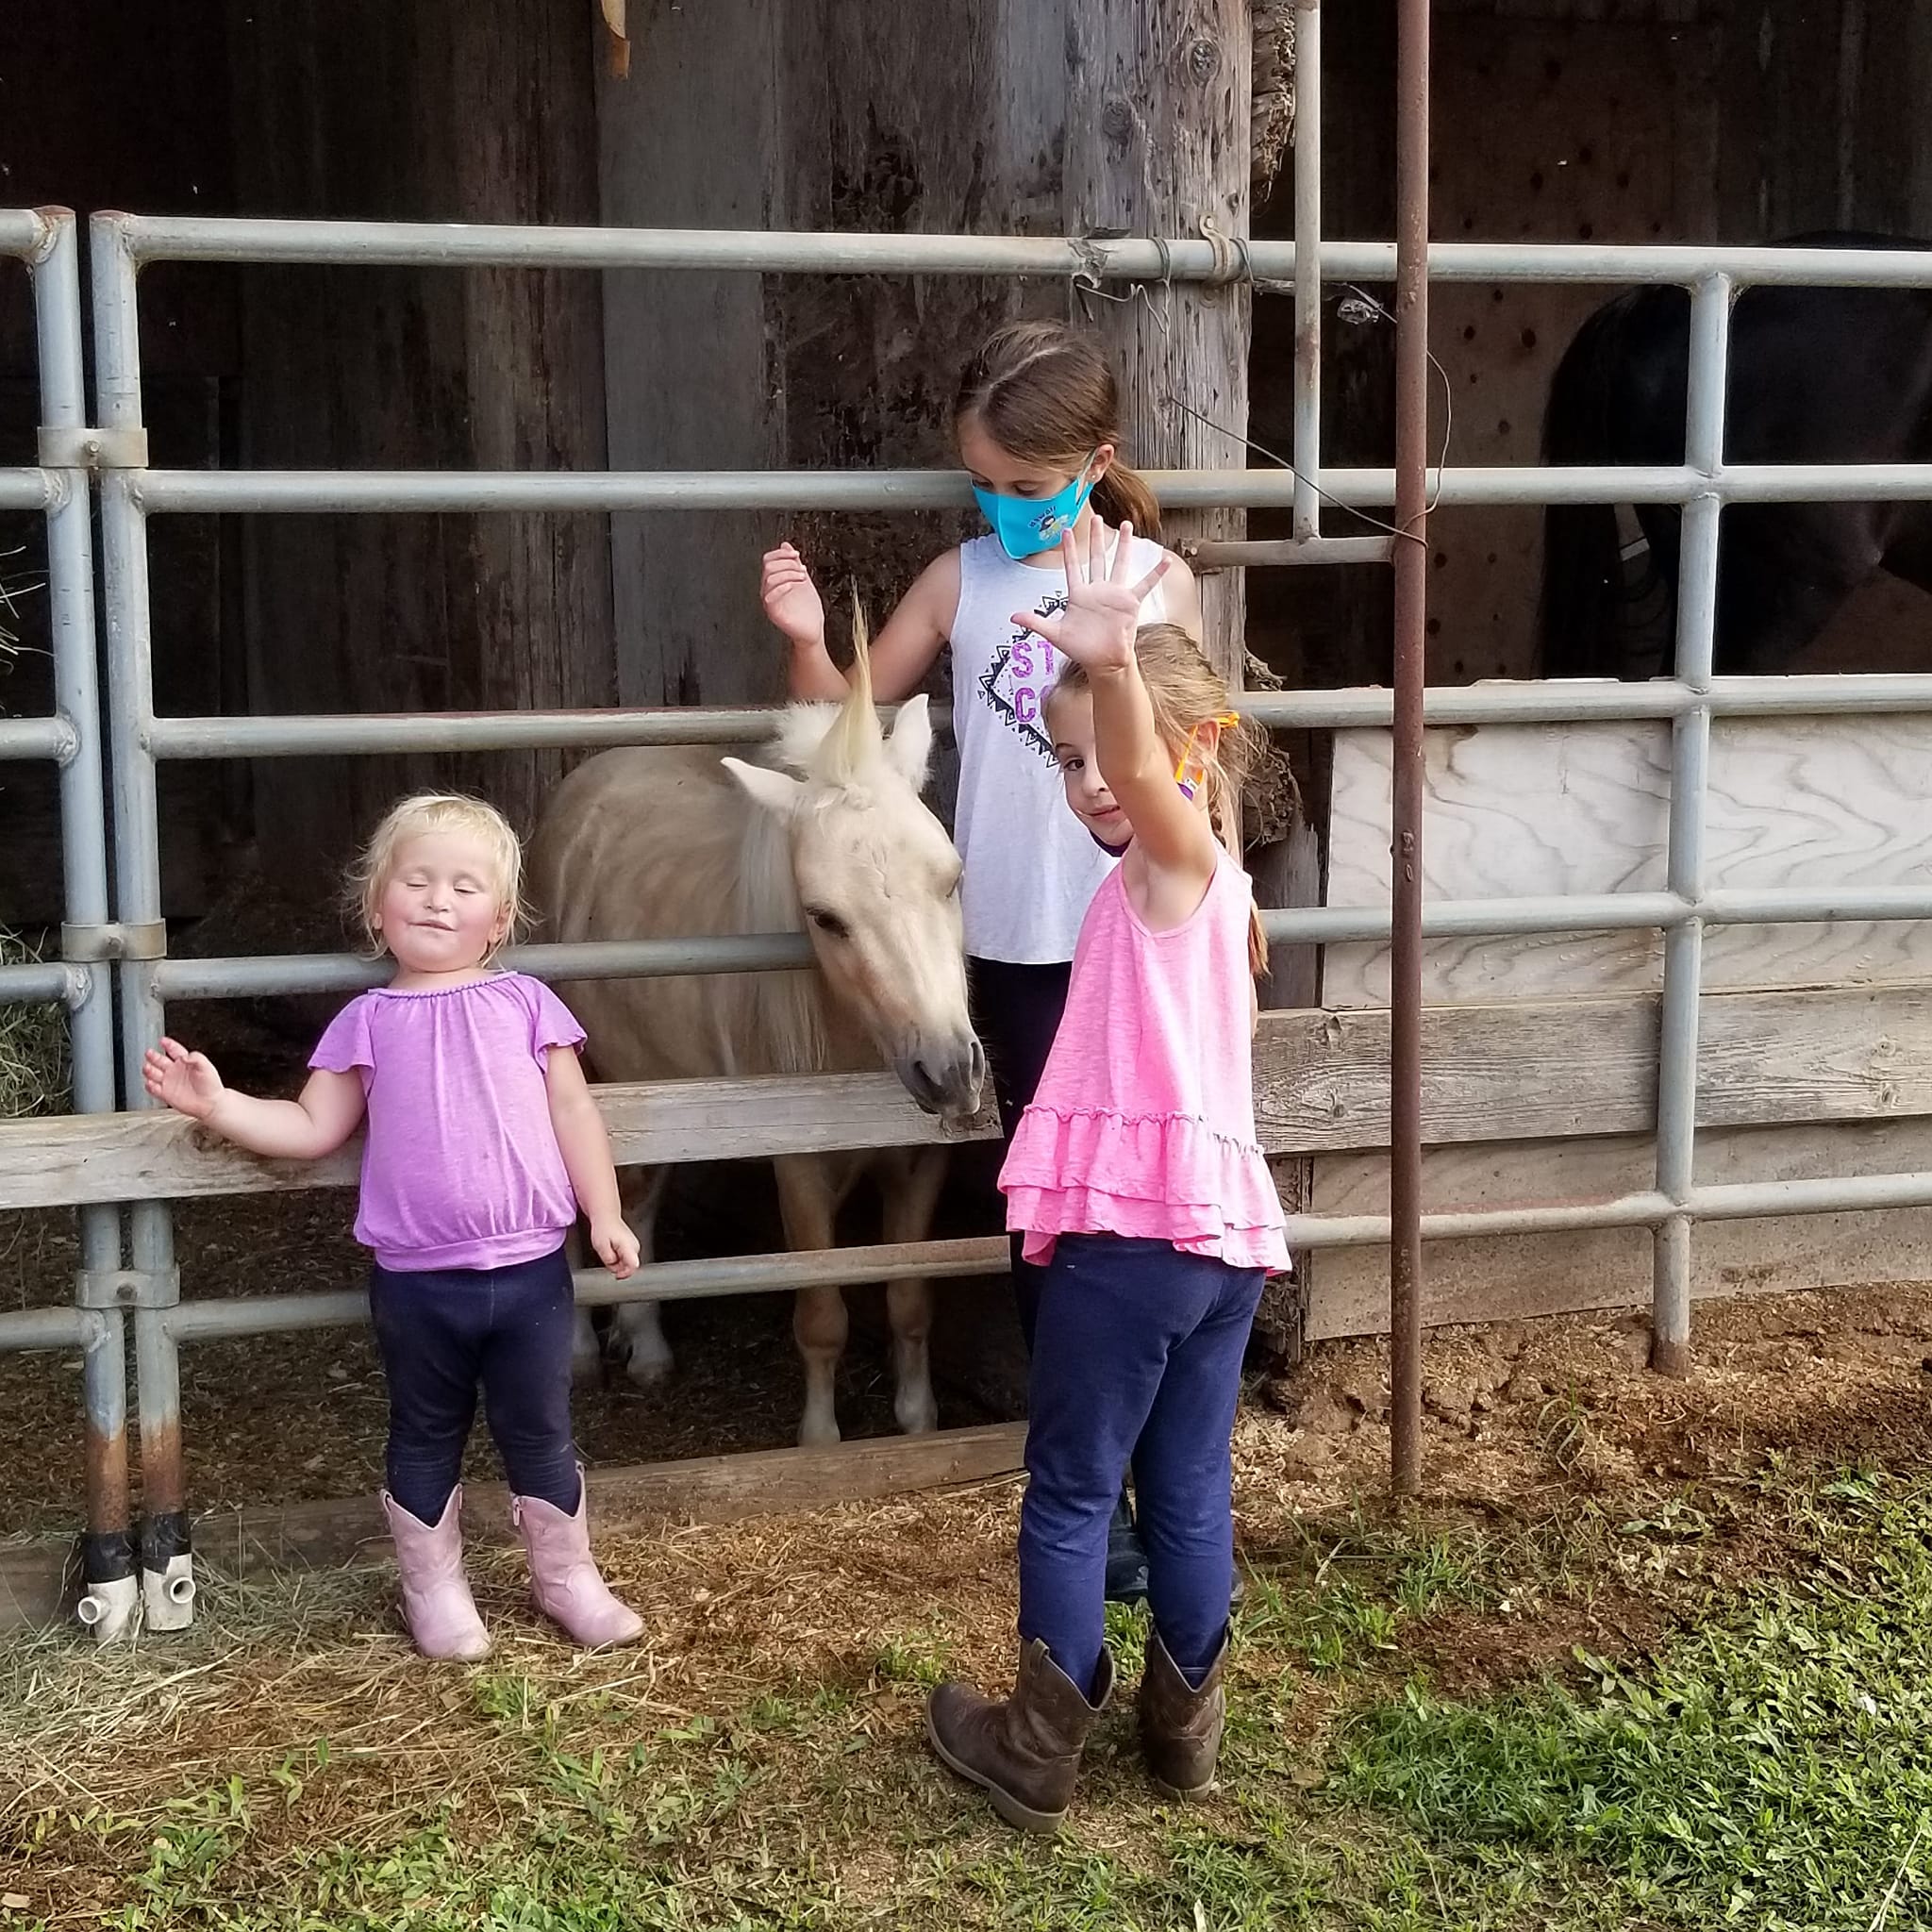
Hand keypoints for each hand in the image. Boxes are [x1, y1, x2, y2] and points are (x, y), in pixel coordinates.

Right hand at [142, 1038, 224, 1120]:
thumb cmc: (211, 1086)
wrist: (211, 1104)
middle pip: (160, 1060)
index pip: (174, 1050)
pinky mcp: (166, 1094)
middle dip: (153, 1056)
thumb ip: (196, 1058)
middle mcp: (175, 1070)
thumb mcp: (206, 1067)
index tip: (162, 1040)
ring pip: (154, 1073)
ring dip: (149, 1070)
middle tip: (149, 1053)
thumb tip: (185, 1056)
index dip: (168, 1044)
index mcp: (185, 1062)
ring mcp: (169, 1082)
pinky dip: (150, 1086)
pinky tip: (149, 1083)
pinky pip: (154, 1089)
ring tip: (147, 1067)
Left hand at [591, 1216, 641, 1280]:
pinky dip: (618, 1258)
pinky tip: (612, 1250)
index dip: (625, 1274)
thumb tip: (614, 1266)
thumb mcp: (600, 1246)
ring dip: (617, 1262)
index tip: (616, 1276)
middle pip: (628, 1267)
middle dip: (617, 1267)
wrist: (606, 1217)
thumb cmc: (603, 1229)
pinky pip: (626, 1258)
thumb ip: (608, 1259)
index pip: (633, 1266)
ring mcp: (634, 1246)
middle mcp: (635, 1247)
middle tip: (607, 1257)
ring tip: (609, 1251)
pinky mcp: (632, 1246)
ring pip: (627, 1263)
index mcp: (628, 1247)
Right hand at [761, 543, 825, 649]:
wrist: (813, 629)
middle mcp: (768, 590)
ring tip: (803, 577)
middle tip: (802, 569)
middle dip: (788, 563)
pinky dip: (783, 587)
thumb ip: (793, 562)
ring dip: (789, 573)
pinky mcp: (773, 612)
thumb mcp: (802, 579)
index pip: (768, 560)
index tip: (796, 554)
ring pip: (770, 578)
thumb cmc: (807, 609)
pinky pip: (770, 596)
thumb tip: (785, 545)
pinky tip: (794, 585)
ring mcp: (769, 601)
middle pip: (768, 567)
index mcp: (774, 580)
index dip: (781, 553)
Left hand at [1012, 521, 1169, 672]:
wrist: (1103, 662)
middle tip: (1093, 517)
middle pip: (1096, 558)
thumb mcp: (1055, 635)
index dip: (1068, 550)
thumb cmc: (1080, 649)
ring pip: (1119, 564)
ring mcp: (1115, 595)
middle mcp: (1097, 590)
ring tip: (1126, 525)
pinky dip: (1155, 573)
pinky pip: (1145, 585)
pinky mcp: (1130, 603)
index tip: (1065, 530)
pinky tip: (1164, 559)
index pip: (1072, 568)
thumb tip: (1013, 617)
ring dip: (1123, 545)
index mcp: (1078, 595)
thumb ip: (1036, 623)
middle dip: (1095, 538)